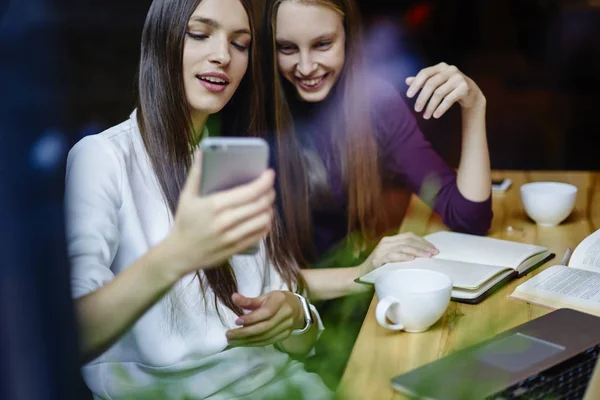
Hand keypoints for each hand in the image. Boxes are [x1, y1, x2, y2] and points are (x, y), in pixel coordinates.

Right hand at [163, 151, 275, 277]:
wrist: (180, 253)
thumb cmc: (184, 222)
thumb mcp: (187, 196)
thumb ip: (197, 173)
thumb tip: (202, 150)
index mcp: (215, 205)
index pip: (249, 192)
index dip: (264, 181)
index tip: (269, 173)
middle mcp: (226, 221)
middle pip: (260, 204)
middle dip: (269, 193)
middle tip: (269, 187)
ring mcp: (232, 237)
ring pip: (263, 220)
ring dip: (269, 209)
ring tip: (267, 202)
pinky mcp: (236, 248)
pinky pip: (260, 235)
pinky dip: (266, 224)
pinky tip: (264, 218)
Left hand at [225, 291, 303, 346]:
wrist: (297, 309)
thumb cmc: (278, 300)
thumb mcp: (265, 296)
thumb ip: (249, 300)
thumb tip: (233, 297)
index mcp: (280, 301)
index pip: (266, 312)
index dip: (251, 318)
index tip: (236, 321)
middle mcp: (285, 314)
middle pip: (264, 327)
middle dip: (245, 332)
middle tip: (229, 335)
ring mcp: (286, 327)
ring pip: (265, 337)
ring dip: (247, 340)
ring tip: (232, 340)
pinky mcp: (284, 336)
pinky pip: (267, 341)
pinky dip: (253, 343)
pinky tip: (243, 343)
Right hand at [359, 232, 438, 274]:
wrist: (358, 278)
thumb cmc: (378, 271)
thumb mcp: (392, 260)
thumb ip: (403, 256)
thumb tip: (423, 257)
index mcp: (390, 241)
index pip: (410, 236)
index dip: (423, 241)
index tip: (434, 248)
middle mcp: (386, 242)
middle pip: (408, 240)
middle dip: (423, 246)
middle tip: (435, 253)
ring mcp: (381, 250)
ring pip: (402, 247)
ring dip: (417, 251)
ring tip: (427, 256)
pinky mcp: (377, 259)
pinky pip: (392, 256)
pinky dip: (402, 257)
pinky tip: (411, 260)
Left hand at [406, 62, 484, 119]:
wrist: (470, 92)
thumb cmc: (449, 86)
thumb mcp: (436, 82)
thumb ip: (423, 81)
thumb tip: (406, 81)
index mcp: (441, 67)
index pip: (425, 73)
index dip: (416, 84)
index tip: (408, 96)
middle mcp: (450, 70)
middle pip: (431, 84)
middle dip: (422, 98)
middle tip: (416, 110)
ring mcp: (458, 78)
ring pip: (439, 93)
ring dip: (430, 106)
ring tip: (425, 116)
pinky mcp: (465, 88)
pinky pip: (449, 99)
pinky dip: (441, 108)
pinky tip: (435, 115)